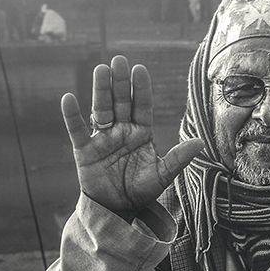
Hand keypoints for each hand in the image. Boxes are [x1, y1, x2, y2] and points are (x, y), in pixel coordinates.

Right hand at [61, 54, 204, 218]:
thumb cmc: (141, 190)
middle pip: (120, 102)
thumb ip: (178, 158)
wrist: (118, 209)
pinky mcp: (84, 150)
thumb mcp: (162, 175)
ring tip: (100, 70)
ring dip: (100, 90)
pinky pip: (77, 130)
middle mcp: (122, 131)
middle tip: (119, 61)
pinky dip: (72, 115)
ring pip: (101, 109)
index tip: (139, 69)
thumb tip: (200, 143)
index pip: (142, 106)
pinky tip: (69, 98)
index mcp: (141, 133)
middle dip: (120, 82)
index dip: (140, 89)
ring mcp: (102, 138)